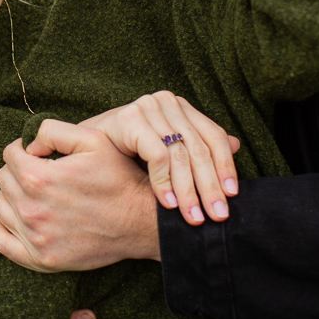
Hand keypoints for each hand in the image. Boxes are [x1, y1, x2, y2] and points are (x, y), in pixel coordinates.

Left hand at [0, 120, 158, 271]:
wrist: (142, 222)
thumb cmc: (119, 177)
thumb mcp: (93, 139)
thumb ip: (52, 130)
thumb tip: (27, 143)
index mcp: (39, 178)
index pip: (9, 155)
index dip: (24, 150)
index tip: (39, 154)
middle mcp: (32, 209)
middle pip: (3, 180)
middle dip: (18, 171)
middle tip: (41, 173)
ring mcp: (36, 237)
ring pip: (0, 207)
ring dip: (12, 197)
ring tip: (35, 194)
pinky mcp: (41, 259)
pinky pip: (1, 240)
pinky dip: (3, 227)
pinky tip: (20, 218)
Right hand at [80, 91, 240, 225]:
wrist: (81, 151)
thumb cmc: (123, 154)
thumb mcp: (165, 151)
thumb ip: (197, 147)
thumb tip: (237, 145)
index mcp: (179, 107)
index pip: (213, 136)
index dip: (225, 167)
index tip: (231, 197)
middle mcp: (165, 101)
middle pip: (200, 147)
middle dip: (210, 186)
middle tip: (216, 216)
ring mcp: (147, 107)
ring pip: (181, 154)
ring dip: (189, 191)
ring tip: (193, 216)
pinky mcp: (129, 118)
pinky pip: (158, 155)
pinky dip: (164, 183)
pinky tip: (167, 204)